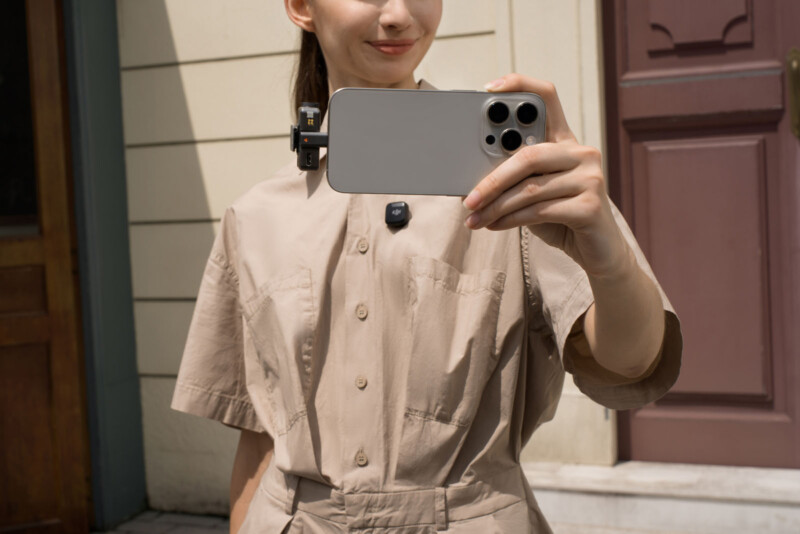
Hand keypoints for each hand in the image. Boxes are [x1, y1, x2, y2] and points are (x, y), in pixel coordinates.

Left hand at [463, 73, 628, 278]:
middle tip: (468, 200)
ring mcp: (591, 177)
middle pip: (528, 155)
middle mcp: (582, 152)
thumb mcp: (533, 192)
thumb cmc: (560, 218)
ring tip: (474, 219)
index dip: (520, 85)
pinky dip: (511, 220)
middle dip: (492, 180)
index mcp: (565, 141)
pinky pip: (540, 211)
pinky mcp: (591, 206)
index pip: (547, 98)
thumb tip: (469, 181)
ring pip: (529, 189)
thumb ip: (513, 178)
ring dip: (495, 208)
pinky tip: (494, 226)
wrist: (598, 251)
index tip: (489, 88)